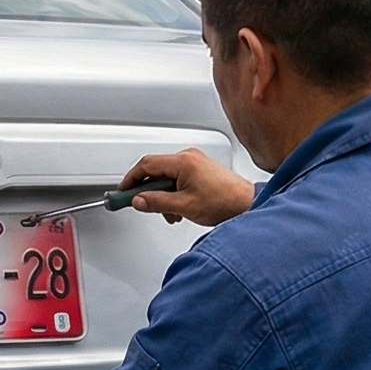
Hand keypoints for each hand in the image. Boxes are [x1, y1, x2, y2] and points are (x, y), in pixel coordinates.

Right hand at [122, 149, 251, 225]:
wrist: (247, 205)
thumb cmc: (225, 202)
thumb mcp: (184, 206)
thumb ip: (157, 202)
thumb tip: (139, 201)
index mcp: (183, 162)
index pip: (146, 165)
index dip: (131, 179)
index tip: (122, 192)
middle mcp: (189, 157)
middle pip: (156, 169)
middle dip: (149, 191)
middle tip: (142, 204)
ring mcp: (196, 162)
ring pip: (167, 175)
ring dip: (163, 195)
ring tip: (171, 212)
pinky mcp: (201, 169)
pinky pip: (179, 177)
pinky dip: (174, 192)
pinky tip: (180, 207)